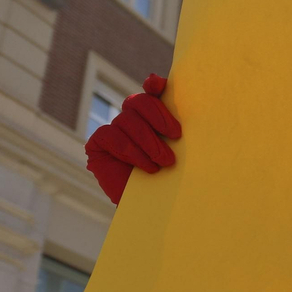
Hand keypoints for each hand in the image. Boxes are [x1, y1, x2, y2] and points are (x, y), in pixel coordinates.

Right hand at [84, 74, 180, 203]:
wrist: (154, 207)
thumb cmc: (172, 178)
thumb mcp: (181, 152)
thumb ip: (180, 130)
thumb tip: (194, 109)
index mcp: (154, 116)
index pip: (152, 92)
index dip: (153, 84)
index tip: (158, 84)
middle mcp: (132, 118)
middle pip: (139, 102)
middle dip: (159, 117)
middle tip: (177, 136)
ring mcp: (113, 129)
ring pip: (127, 120)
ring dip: (149, 142)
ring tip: (164, 161)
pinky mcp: (97, 143)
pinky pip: (111, 135)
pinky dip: (131, 150)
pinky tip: (146, 167)